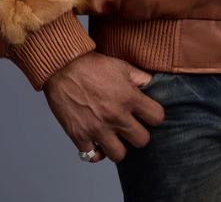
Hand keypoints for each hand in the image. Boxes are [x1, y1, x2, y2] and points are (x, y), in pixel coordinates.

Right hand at [43, 52, 164, 162]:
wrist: (63, 67)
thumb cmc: (94, 65)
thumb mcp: (122, 66)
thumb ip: (141, 78)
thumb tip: (155, 85)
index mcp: (129, 97)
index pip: (157, 118)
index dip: (154, 116)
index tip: (147, 114)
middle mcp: (116, 116)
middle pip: (142, 141)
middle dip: (139, 134)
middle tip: (132, 127)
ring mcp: (97, 128)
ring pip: (119, 155)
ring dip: (119, 147)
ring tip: (115, 137)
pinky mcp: (79, 135)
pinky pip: (93, 156)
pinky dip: (96, 151)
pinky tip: (97, 142)